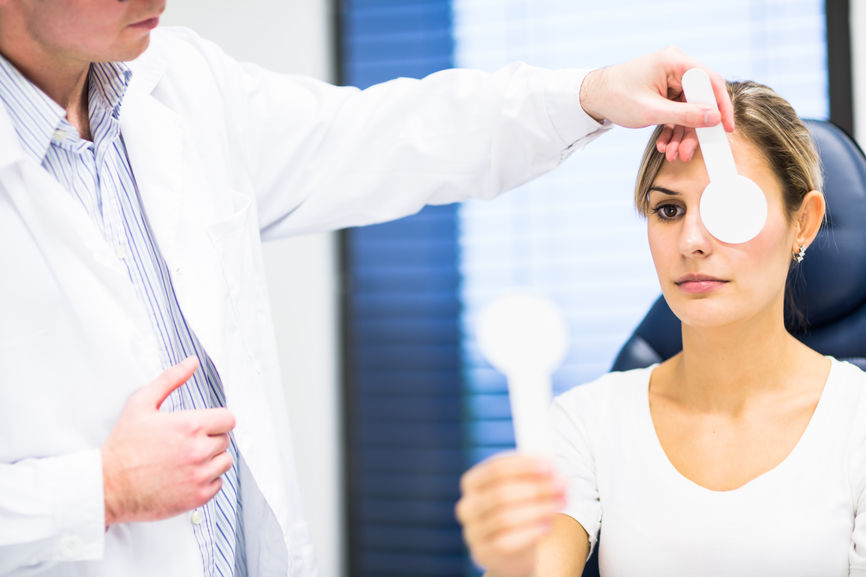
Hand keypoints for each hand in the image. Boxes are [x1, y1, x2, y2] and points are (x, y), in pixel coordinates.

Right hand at [101, 357, 235, 525]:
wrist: (107, 486)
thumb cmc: (123, 446)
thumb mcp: (141, 403)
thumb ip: (170, 379)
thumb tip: (191, 362)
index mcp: (190, 425)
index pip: (228, 419)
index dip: (217, 421)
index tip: (204, 425)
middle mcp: (199, 450)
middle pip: (225, 440)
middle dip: (210, 439)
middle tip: (187, 443)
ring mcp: (199, 475)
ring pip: (224, 462)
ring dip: (211, 460)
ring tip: (187, 460)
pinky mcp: (196, 497)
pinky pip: (217, 485)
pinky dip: (206, 481)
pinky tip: (186, 476)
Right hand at [455, 454, 565, 576]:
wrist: (510, 553)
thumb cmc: (517, 511)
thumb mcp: (521, 489)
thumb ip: (533, 476)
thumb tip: (552, 467)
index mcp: (472, 482)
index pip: (496, 468)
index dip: (524, 465)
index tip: (550, 466)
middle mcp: (468, 506)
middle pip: (501, 492)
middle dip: (536, 487)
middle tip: (561, 486)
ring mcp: (473, 531)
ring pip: (505, 517)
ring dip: (538, 508)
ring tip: (560, 503)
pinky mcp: (483, 552)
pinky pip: (507, 542)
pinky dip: (531, 532)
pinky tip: (548, 526)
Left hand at [579, 46, 733, 160]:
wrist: (592, 98)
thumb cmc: (616, 97)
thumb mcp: (652, 111)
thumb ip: (685, 115)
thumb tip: (714, 118)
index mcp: (674, 62)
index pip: (710, 81)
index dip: (721, 105)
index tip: (726, 128)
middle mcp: (675, 67)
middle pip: (700, 100)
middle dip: (694, 129)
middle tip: (689, 152)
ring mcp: (670, 80)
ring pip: (688, 110)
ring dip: (683, 134)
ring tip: (674, 154)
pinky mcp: (664, 92)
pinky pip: (677, 112)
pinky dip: (673, 130)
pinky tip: (666, 146)